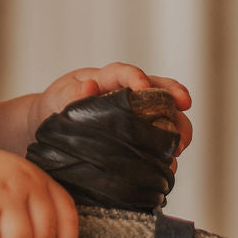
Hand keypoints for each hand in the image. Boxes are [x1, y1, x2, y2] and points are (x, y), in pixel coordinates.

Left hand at [31, 63, 192, 155]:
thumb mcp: (58, 97)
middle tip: (183, 109)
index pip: (124, 72)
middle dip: (174, 98)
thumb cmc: (57, 105)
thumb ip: (71, 93)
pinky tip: (169, 164)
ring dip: (178, 128)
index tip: (143, 85)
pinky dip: (168, 151)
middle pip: (159, 90)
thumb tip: (89, 86)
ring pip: (168, 116)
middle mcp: (129, 94)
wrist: (53, 126)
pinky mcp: (141, 137)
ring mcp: (139, 115)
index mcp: (107, 79)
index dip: (136, 76)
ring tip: (180, 146)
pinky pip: (160, 141)